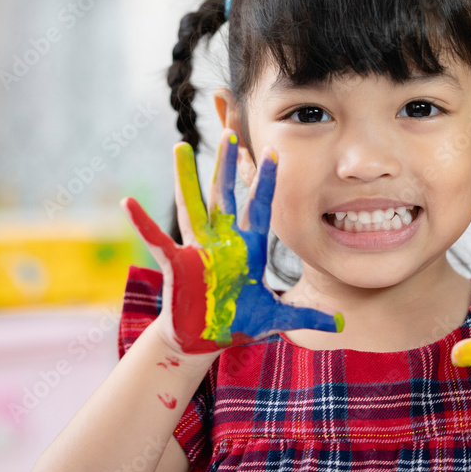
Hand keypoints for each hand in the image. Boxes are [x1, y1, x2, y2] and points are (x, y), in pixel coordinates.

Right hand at [122, 130, 342, 353]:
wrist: (204, 340)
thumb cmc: (237, 322)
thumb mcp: (274, 317)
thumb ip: (306, 315)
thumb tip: (341, 321)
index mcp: (248, 248)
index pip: (260, 207)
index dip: (267, 181)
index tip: (276, 152)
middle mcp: (223, 241)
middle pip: (226, 195)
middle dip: (228, 164)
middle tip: (230, 131)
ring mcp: (198, 249)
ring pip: (193, 205)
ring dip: (186, 177)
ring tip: (180, 146)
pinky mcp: (177, 264)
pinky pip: (158, 240)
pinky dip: (142, 223)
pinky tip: (130, 203)